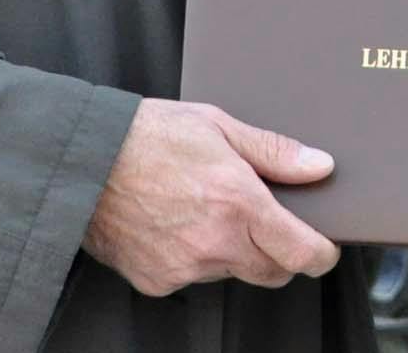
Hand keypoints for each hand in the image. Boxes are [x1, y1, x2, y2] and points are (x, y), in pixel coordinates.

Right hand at [83, 98, 341, 294]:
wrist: (83, 160)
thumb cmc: (149, 134)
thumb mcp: (219, 125)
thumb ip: (274, 152)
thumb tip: (320, 166)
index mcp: (239, 203)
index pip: (301, 252)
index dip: (320, 255)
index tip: (324, 249)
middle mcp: (216, 243)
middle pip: (272, 272)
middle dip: (279, 253)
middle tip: (265, 222)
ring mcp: (184, 267)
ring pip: (230, 272)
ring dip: (231, 251)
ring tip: (204, 208)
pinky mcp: (157, 281)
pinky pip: (191, 277)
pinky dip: (192, 257)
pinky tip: (174, 223)